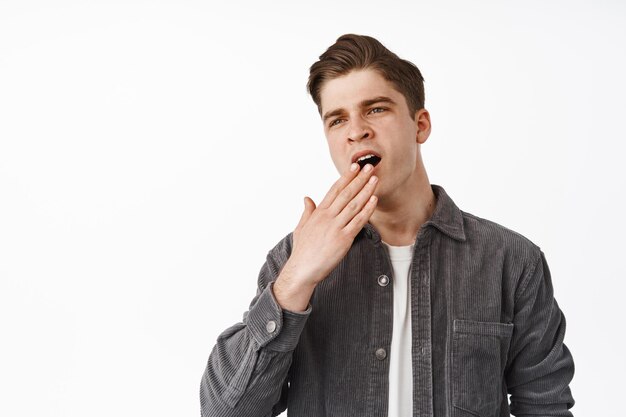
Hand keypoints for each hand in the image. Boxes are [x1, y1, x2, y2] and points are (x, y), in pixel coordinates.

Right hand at [273, 163, 378, 310]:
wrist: (302, 269)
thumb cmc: (302, 250)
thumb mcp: (301, 227)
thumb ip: (307, 212)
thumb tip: (307, 198)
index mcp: (318, 213)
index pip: (334, 190)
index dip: (346, 177)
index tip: (354, 166)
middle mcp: (327, 217)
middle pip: (346, 193)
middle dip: (359, 179)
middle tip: (370, 167)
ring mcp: (336, 227)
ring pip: (354, 205)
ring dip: (366, 191)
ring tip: (375, 179)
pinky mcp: (343, 239)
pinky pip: (358, 222)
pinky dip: (367, 210)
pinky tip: (374, 200)